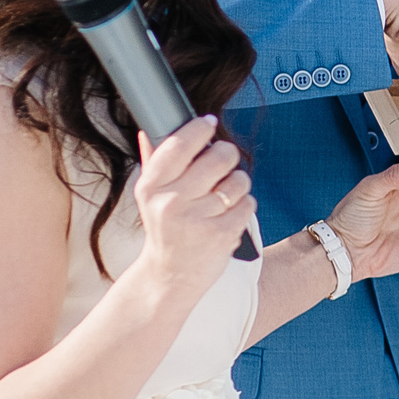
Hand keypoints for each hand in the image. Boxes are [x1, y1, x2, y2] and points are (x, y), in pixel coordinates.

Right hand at [132, 118, 255, 297]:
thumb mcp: (149, 198)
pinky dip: (244, 206)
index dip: (199, 128)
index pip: (179, 144)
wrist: (170, 275)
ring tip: (223, 195)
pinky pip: (248, 203)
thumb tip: (149, 131)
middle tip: (223, 161)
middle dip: (226, 154)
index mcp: (151, 187)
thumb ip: (153, 163)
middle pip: (218, 157)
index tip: (208, 124)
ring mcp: (197, 219)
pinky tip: (227, 215)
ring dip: (237, 183)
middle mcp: (171, 202)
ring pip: (238, 180)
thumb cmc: (165, 230)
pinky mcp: (222, 234)